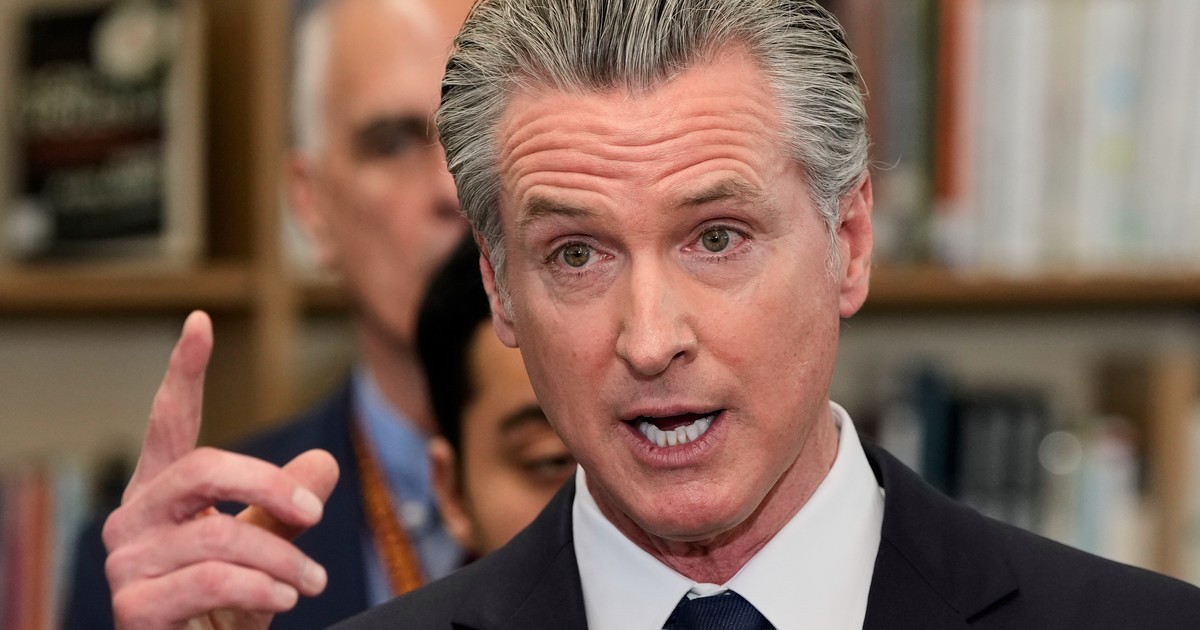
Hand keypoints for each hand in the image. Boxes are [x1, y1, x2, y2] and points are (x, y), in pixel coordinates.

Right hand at [102, 311, 339, 629]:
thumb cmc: (227, 609)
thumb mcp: (269, 551)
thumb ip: (286, 507)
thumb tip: (325, 463)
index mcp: (164, 494)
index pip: (170, 424)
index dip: (183, 372)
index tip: (201, 321)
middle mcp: (134, 520)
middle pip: (203, 469)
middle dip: (270, 487)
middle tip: (316, 512)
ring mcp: (126, 563)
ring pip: (219, 536)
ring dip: (283, 560)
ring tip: (312, 582)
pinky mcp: (132, 608)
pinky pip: (211, 580)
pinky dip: (260, 588)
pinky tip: (285, 597)